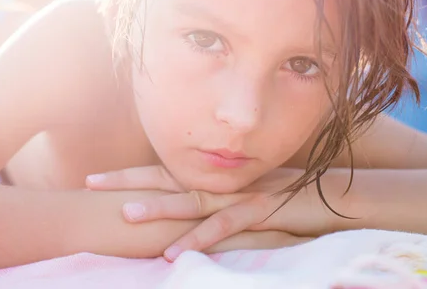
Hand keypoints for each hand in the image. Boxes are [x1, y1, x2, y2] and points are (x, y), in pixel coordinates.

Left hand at [86, 166, 328, 260]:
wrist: (335, 197)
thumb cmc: (289, 202)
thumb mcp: (247, 203)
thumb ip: (217, 209)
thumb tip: (187, 220)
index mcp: (217, 181)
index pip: (167, 174)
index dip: (132, 175)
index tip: (98, 178)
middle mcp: (224, 184)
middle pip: (170, 179)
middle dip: (129, 181)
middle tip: (91, 182)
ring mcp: (242, 195)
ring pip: (194, 201)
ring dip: (159, 207)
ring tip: (126, 215)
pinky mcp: (264, 211)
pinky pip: (228, 226)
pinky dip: (201, 239)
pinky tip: (176, 253)